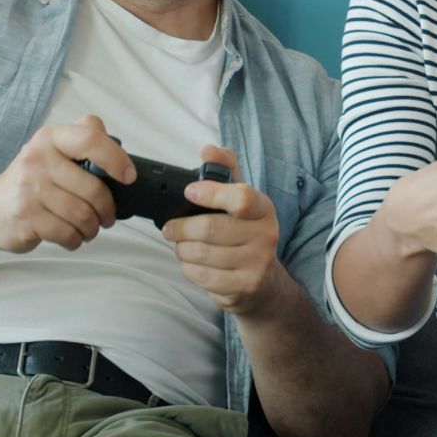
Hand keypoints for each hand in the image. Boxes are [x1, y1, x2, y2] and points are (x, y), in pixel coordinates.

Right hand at [0, 114, 133, 254]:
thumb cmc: (30, 181)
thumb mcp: (52, 150)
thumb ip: (83, 141)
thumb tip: (119, 148)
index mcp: (50, 138)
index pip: (90, 138)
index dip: (116, 159)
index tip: (128, 177)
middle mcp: (38, 159)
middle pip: (93, 188)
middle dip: (107, 210)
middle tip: (106, 216)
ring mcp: (30, 188)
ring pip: (82, 215)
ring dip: (92, 228)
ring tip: (88, 228)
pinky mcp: (26, 216)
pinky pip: (67, 233)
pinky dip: (76, 239)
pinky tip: (72, 236)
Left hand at [163, 146, 291, 315]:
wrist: (266, 284)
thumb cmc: (246, 234)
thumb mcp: (241, 200)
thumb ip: (225, 170)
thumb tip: (208, 149)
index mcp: (264, 209)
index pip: (241, 197)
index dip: (211, 193)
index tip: (189, 192)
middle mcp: (266, 235)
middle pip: (211, 229)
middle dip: (181, 228)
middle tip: (170, 229)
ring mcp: (256, 264)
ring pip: (202, 253)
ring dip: (182, 249)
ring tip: (180, 245)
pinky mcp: (243, 287)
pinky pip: (202, 276)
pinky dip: (188, 268)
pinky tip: (190, 263)